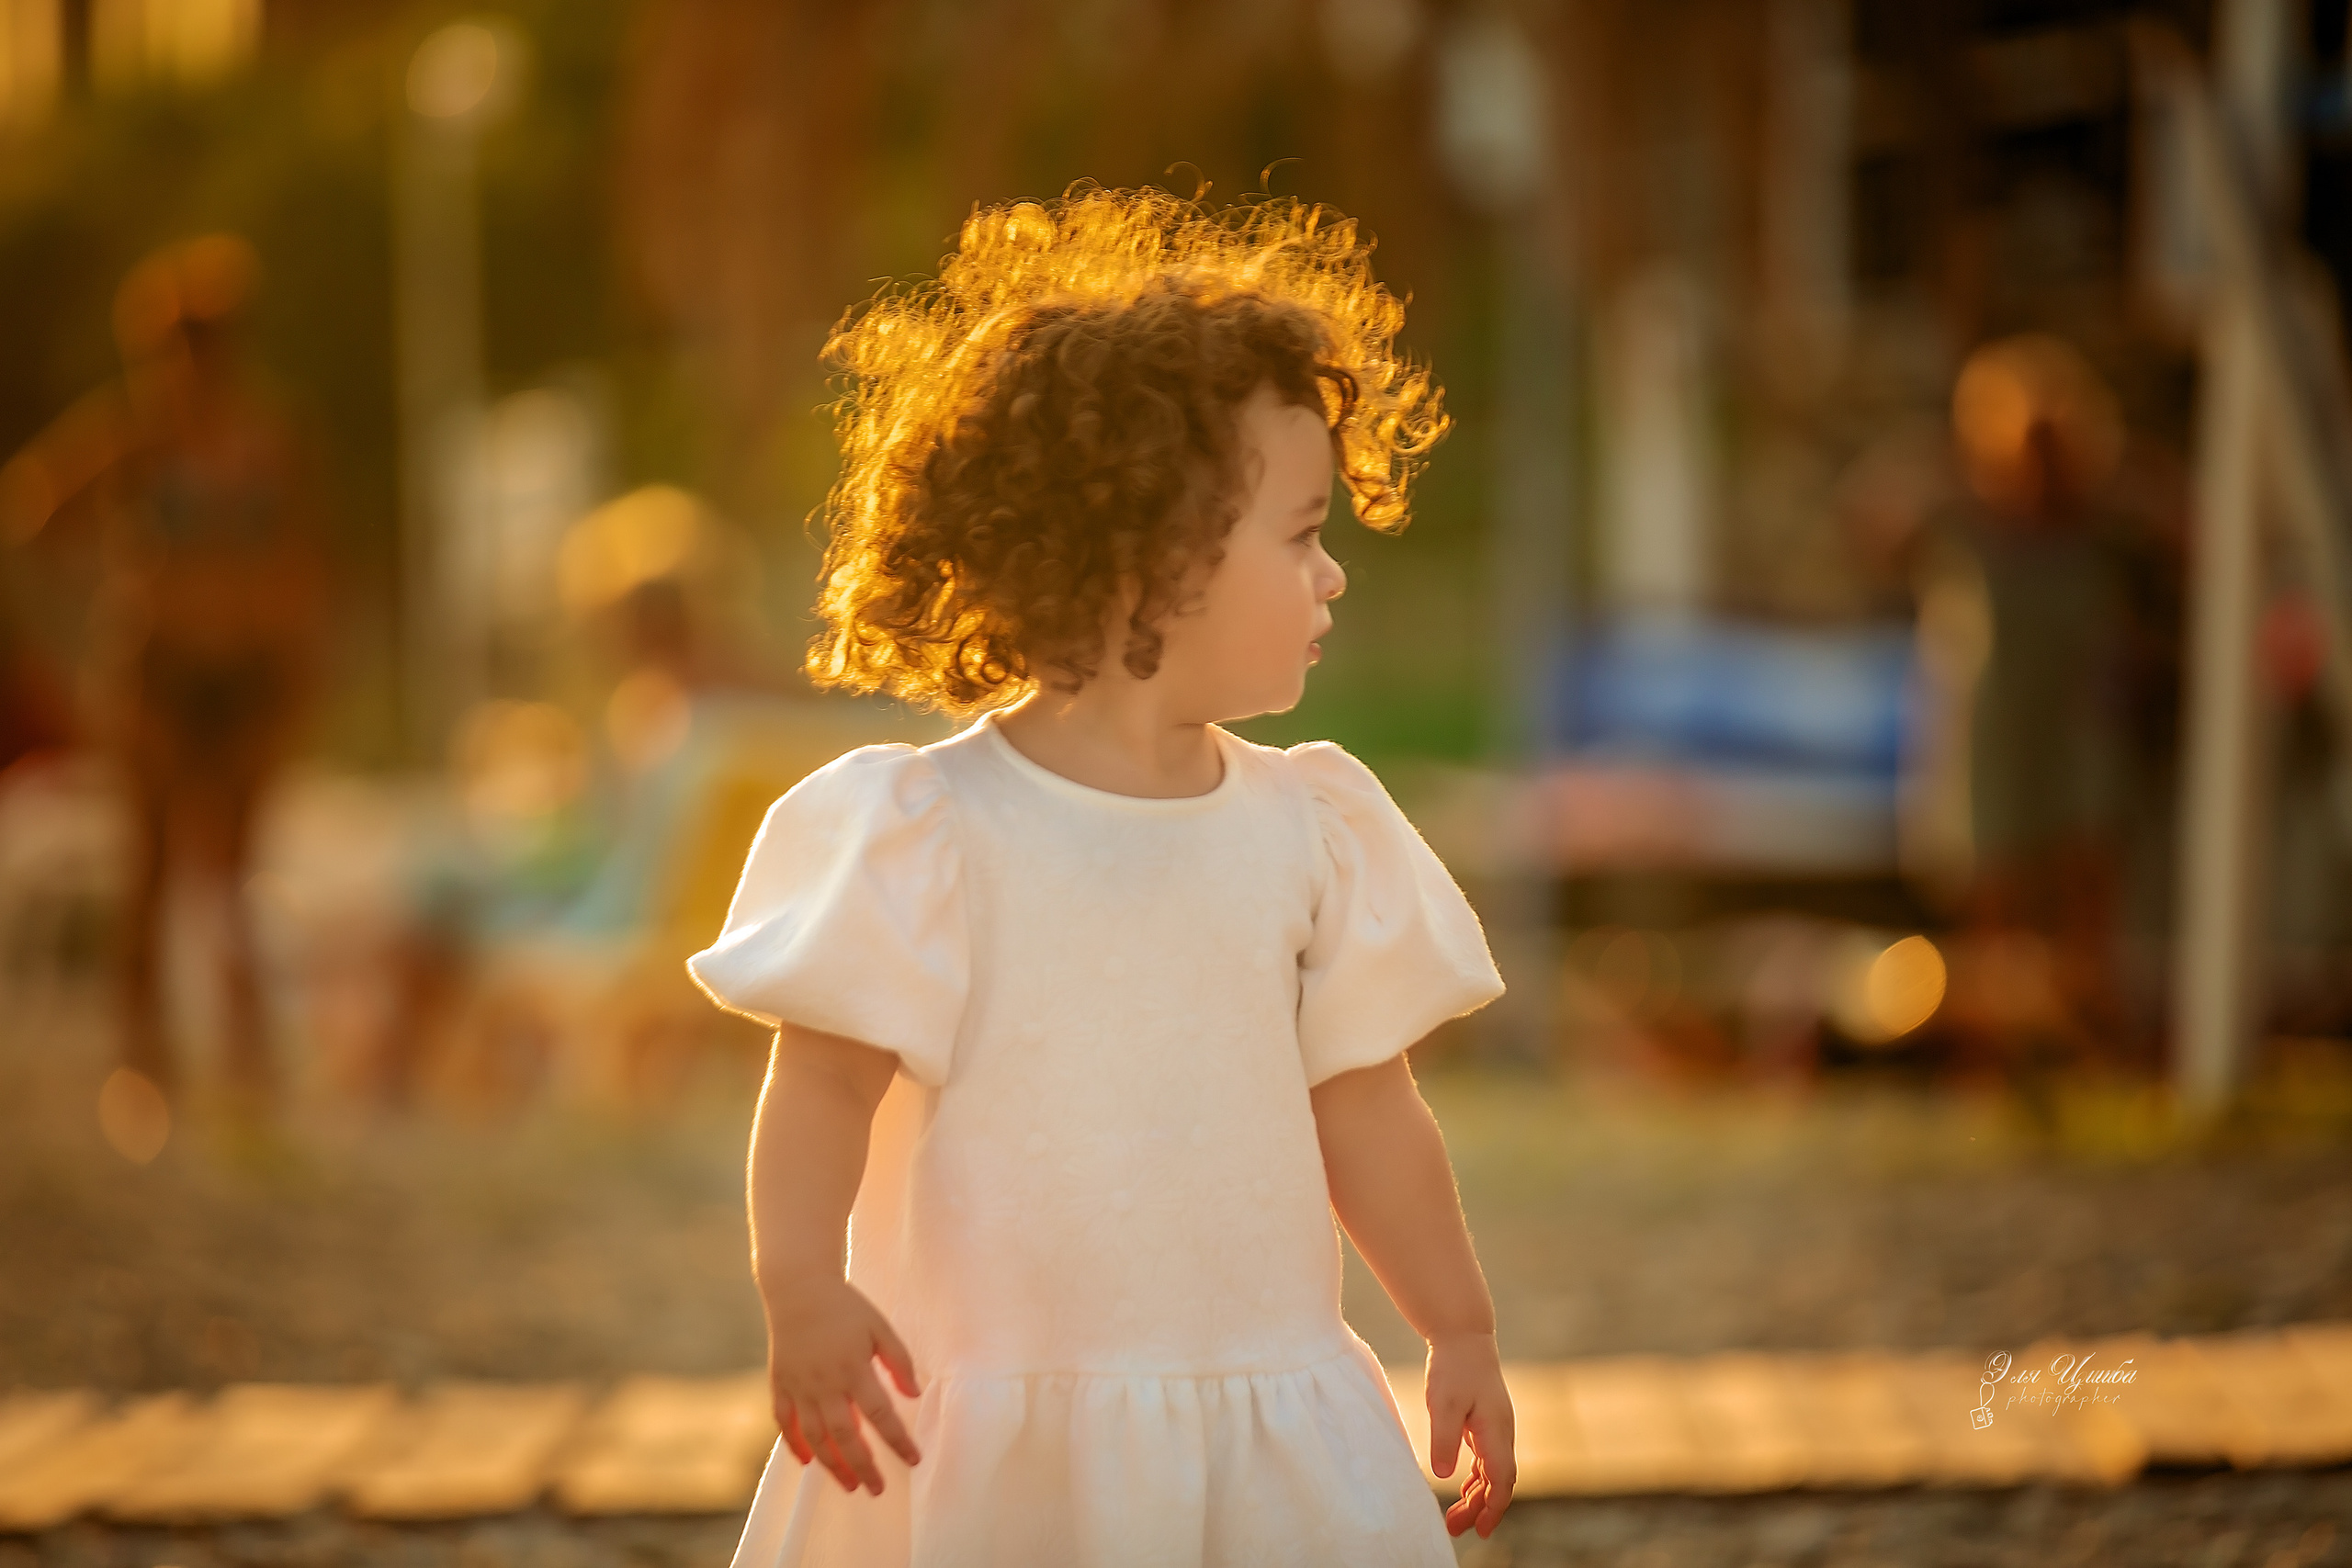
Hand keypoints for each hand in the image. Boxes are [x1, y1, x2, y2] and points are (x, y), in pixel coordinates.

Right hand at [761, 1273, 923, 1494]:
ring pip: (814, 1436)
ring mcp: (799, 1386)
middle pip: (845, 1436)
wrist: (798, 1288)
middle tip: (876, 1489)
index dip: (898, 1441)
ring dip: (832, 1465)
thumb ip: (899, 1361)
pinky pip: (784, 1422)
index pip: (880, 1415)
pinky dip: (794, 1444)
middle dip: (863, 1466)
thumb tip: (915, 1394)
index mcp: (853, 1369)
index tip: (913, 1459)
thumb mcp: (881, 1327)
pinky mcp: (780, 1383)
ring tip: (849, 1485)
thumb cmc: (845, 1307)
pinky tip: (807, 1462)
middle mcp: (825, 1383)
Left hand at [1426, 1330, 1514, 1538]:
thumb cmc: (1453, 1367)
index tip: (1480, 1529)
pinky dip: (1477, 1479)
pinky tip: (1464, 1489)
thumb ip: (1445, 1439)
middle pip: (1498, 1482)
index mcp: (1496, 1431)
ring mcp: (1496, 1428)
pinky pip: (1488, 1460)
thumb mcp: (1443, 1403)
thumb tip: (1445, 1476)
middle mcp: (1502, 1433)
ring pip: (1493, 1473)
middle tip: (1456, 1529)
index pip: (1502, 1480)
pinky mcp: (1487, 1423)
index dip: (1493, 1508)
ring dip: (1477, 1497)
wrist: (1464, 1336)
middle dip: (1481, 1509)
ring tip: (1455, 1519)